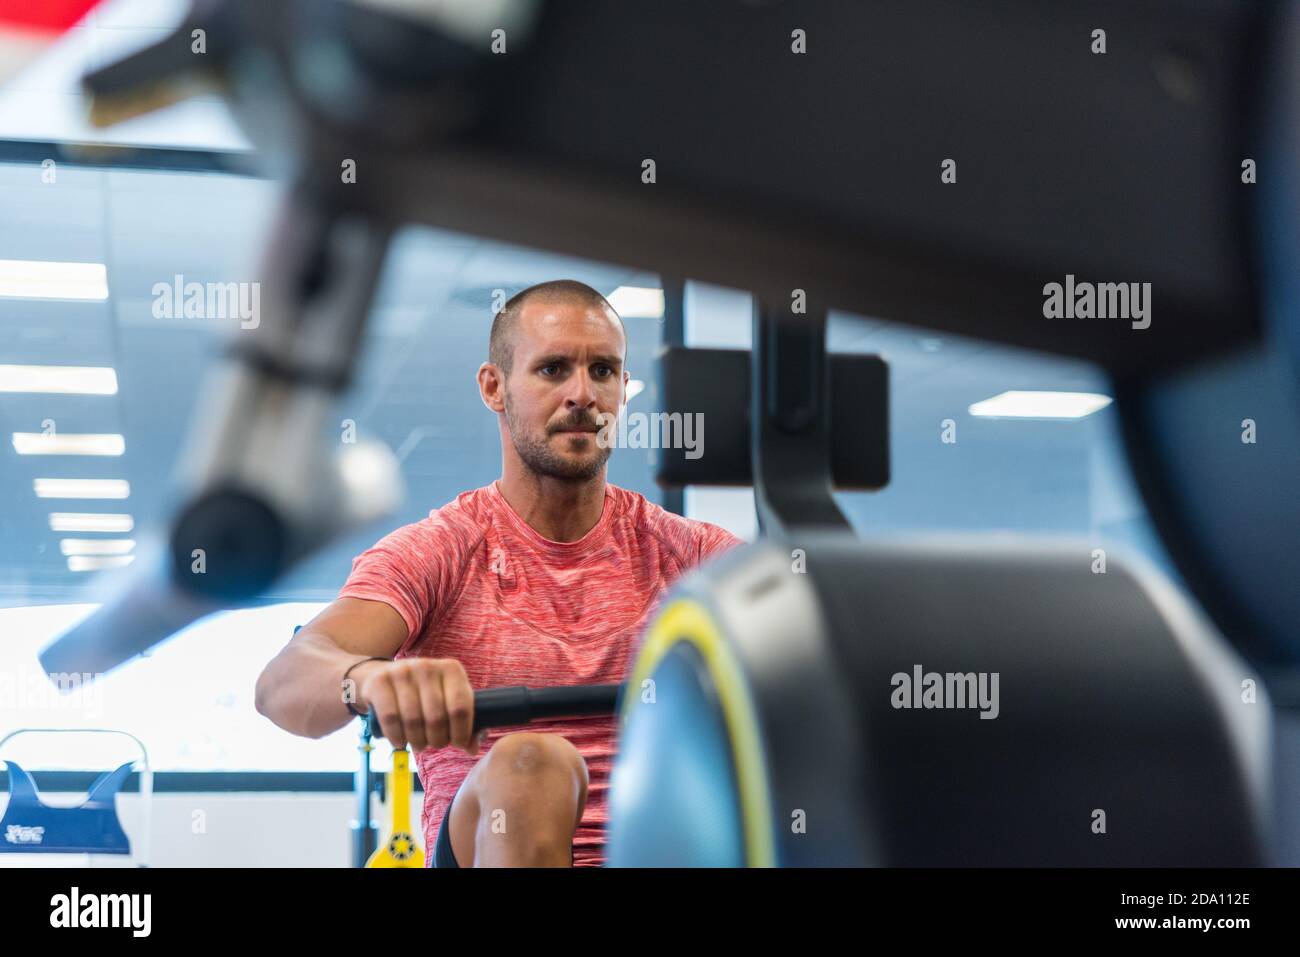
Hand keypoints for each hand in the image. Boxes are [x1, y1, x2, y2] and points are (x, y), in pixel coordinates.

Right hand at [354, 657, 482, 754]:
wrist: (384, 676)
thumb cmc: (423, 694)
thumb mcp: (447, 700)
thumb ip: (464, 723)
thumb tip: (472, 749)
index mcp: (451, 669)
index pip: (461, 707)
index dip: (461, 732)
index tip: (457, 743)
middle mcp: (427, 666)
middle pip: (436, 716)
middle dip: (438, 739)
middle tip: (435, 744)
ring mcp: (402, 671)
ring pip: (413, 719)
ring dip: (417, 740)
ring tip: (419, 744)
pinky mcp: (380, 681)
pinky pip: (390, 717)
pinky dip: (396, 736)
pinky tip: (400, 741)